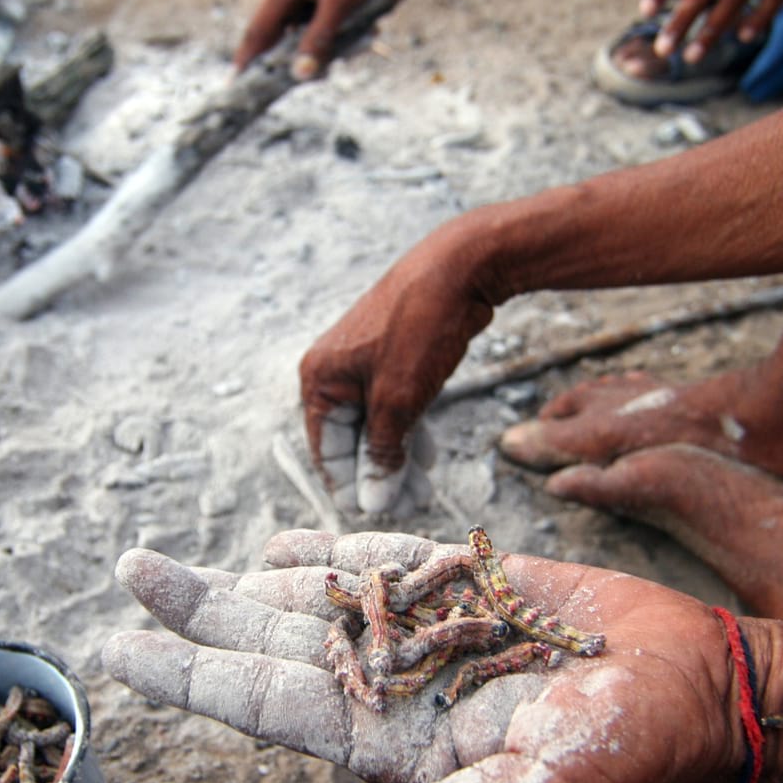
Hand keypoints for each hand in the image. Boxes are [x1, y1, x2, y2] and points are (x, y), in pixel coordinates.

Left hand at [104, 529, 744, 782]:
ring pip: (317, 599)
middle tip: (132, 567)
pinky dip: (331, 550)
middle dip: (199, 610)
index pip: (267, 706)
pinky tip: (281, 546)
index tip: (119, 650)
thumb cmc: (623, 759)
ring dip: (248, 581)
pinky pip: (385, 561)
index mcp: (391, 743)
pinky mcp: (470, 582)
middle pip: (273, 644)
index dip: (191, 677)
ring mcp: (429, 631)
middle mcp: (395, 686)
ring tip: (181, 563)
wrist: (702, 686)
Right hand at [234, 0, 398, 79]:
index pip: (257, 31)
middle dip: (281, 59)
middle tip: (282, 83)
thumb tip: (300, 73)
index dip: (246, 58)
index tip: (234, 83)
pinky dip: (322, 34)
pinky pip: (310, 20)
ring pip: (294, 29)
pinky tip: (348, 40)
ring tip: (330, 62)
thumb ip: (319, 38)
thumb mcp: (340, 3)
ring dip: (309, 47)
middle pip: (273, 33)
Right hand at [300, 223, 495, 513]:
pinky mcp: (393, 356)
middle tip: (412, 506)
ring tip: (424, 490)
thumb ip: (381, 454)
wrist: (461, 266)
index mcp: (320, 380)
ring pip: (377, 423)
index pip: (327, 451)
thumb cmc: (421, 329)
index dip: (353, 485)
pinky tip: (427, 456)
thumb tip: (372, 502)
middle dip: (382, 475)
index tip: (380, 515)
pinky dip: (408, 430)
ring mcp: (364, 362)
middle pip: (352, 439)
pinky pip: (394, 404)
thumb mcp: (398, 401)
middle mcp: (334, 371)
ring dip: (399, 457)